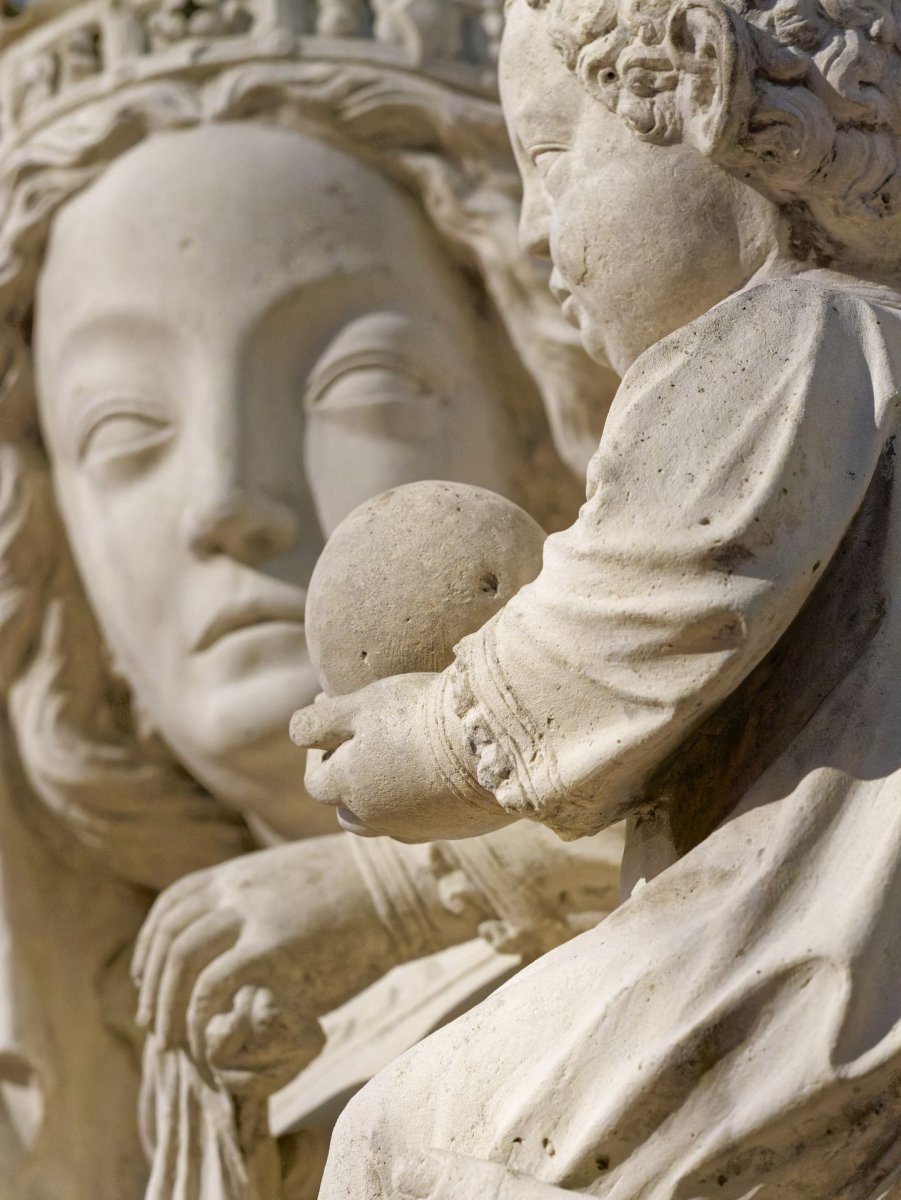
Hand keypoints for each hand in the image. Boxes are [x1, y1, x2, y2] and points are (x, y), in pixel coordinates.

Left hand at [131, 836, 397, 1083]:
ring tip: (172, 1042)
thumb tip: (249, 935)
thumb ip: (264, 901)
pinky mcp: (274, 944)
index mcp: (242, 872)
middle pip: (169, 935)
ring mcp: (253, 913)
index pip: (173, 904)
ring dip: (167, 1005)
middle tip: (153, 1025)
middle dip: (152, 985)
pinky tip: (203, 1037)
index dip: (150, 945)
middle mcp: (237, 887)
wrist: (404, 887)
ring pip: (181, 959)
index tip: (147, 979)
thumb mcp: (299, 882)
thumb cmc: (363, 891)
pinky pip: (213, 984)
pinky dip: (198, 1014)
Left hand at [290, 673, 510, 842]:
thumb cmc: (420, 716)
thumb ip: (320, 722)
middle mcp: (380, 819)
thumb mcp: (361, 707)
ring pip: (387, 823)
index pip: (317, 782)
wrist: (493, 744)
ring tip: (398, 765)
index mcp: (349, 790)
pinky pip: (430, 821)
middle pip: (348, 812)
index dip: (319, 750)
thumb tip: (295, 731)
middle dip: (347, 783)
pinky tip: (441, 773)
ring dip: (383, 799)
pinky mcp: (460, 828)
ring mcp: (422, 829)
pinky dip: (424, 801)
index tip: (334, 713)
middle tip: (364, 745)